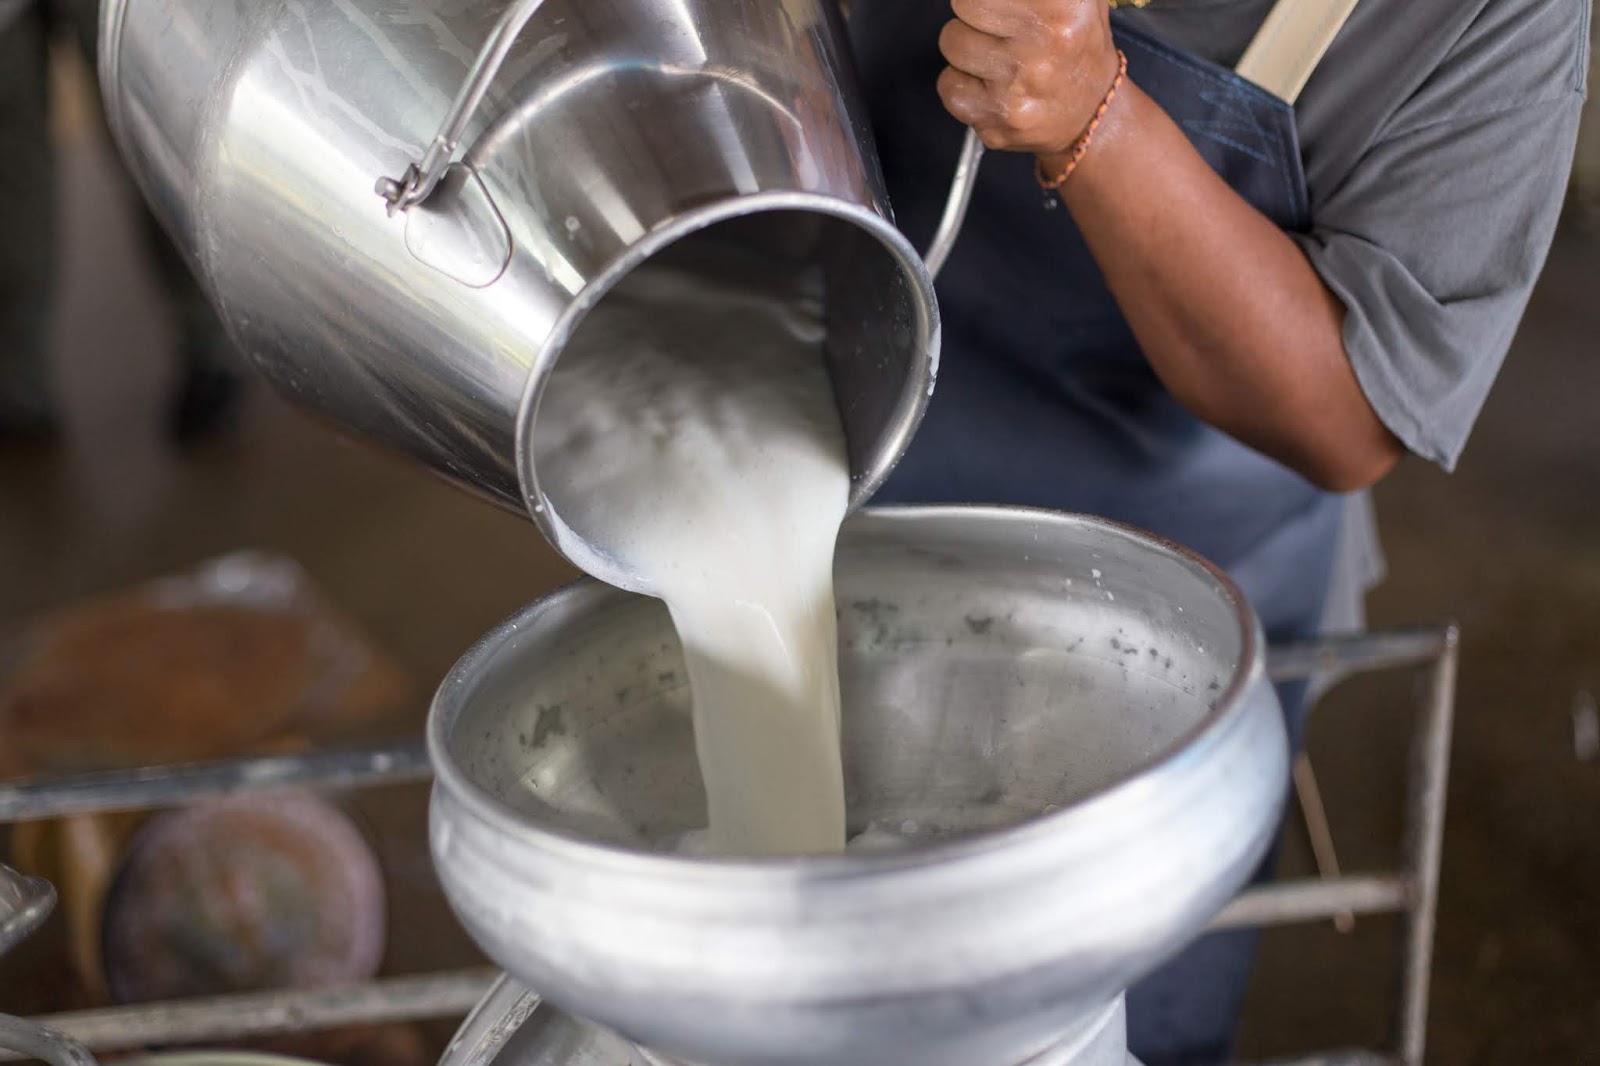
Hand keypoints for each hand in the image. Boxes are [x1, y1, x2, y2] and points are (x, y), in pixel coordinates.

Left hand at [937, 0, 1119, 155]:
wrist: (1092, 112)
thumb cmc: (1073, 40)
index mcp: (1067, 5)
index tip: (994, 9)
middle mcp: (1049, 41)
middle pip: (966, 2)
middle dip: (975, 11)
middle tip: (998, 24)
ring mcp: (1022, 83)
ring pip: (952, 42)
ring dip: (967, 48)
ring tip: (998, 56)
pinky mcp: (999, 118)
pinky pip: (948, 87)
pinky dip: (961, 85)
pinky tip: (990, 86)